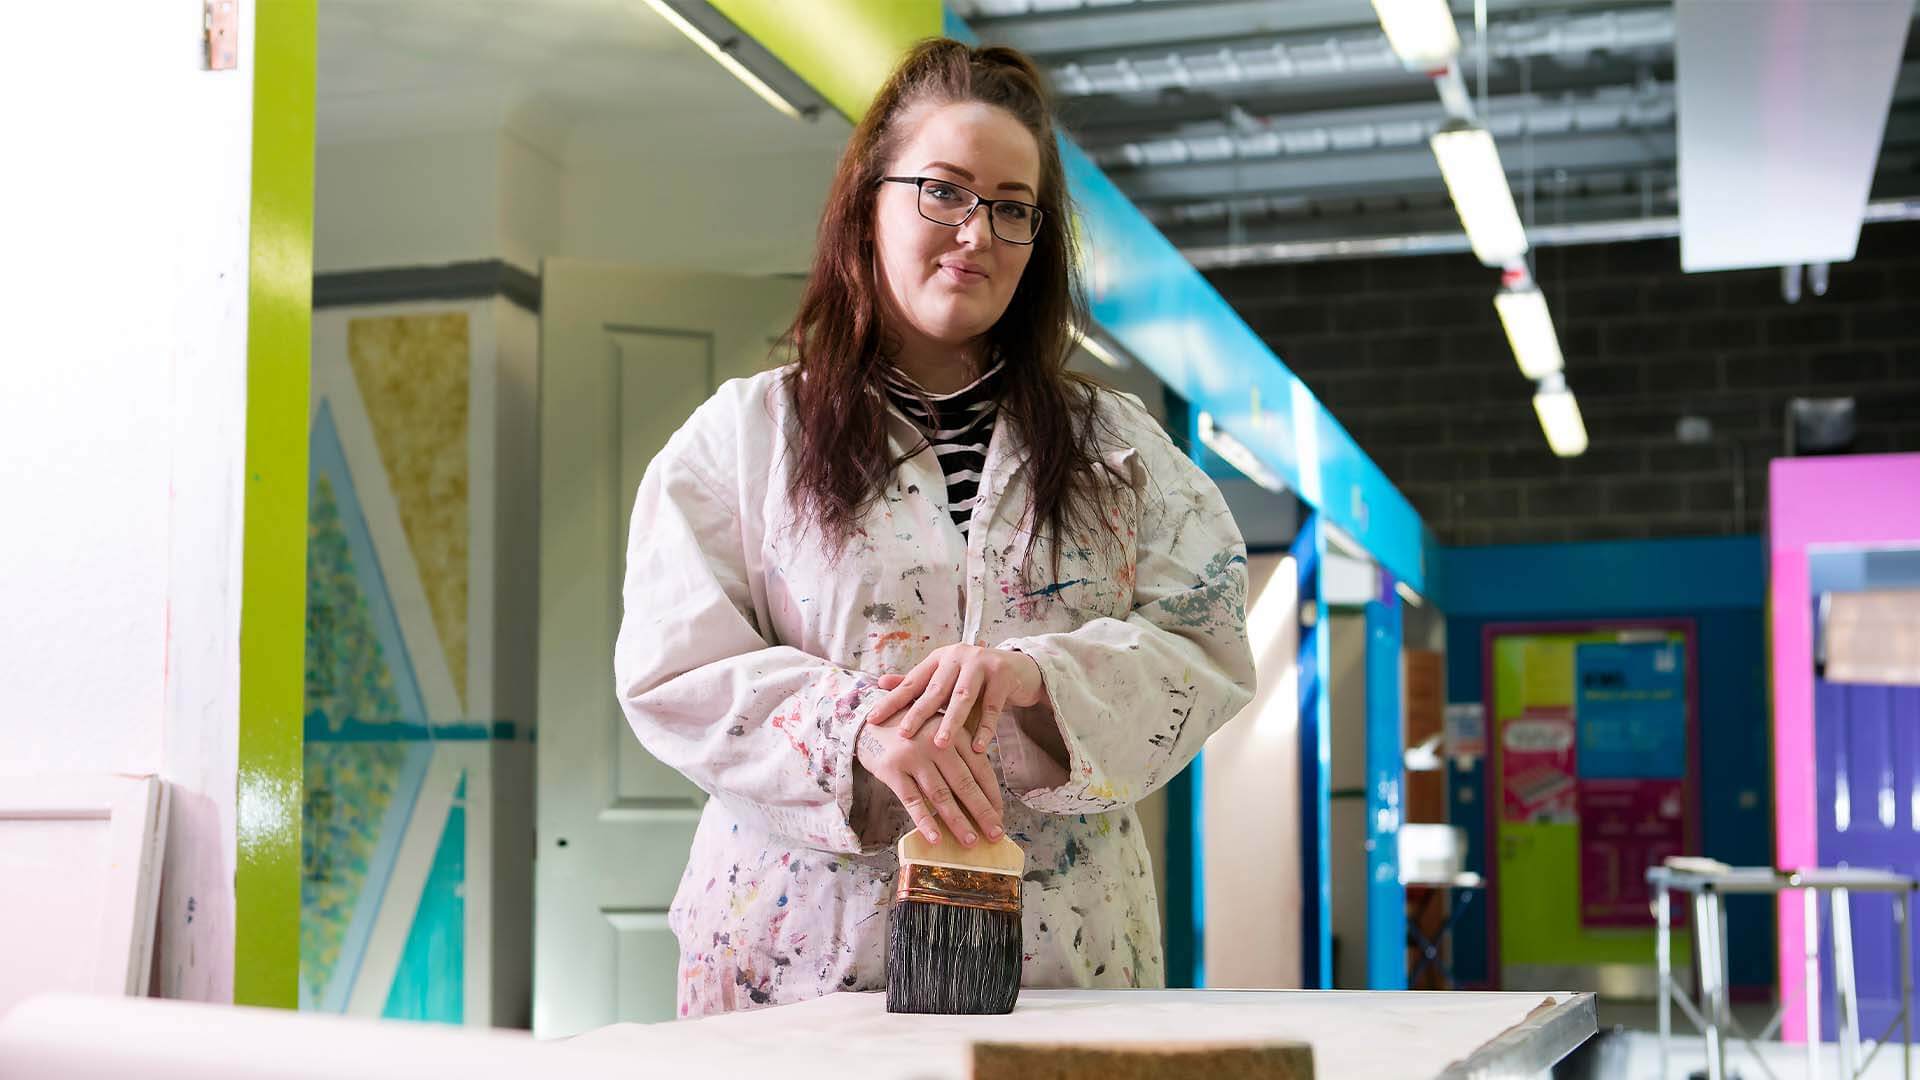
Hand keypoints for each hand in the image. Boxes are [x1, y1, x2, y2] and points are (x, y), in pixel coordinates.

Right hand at [855, 708, 1003, 845]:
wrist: (867, 718)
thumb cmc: (910, 730)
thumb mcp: (939, 732)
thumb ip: (958, 754)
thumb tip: (980, 794)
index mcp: (953, 733)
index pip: (980, 768)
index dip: (991, 794)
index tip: (1000, 815)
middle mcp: (936, 743)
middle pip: (964, 784)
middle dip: (982, 812)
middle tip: (995, 834)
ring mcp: (914, 757)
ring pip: (940, 795)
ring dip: (957, 821)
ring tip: (970, 841)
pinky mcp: (892, 770)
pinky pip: (912, 801)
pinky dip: (925, 822)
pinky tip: (936, 838)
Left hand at [867, 645, 1045, 754]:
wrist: (1020, 668)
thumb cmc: (976, 679)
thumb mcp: (947, 679)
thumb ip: (918, 683)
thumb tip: (881, 683)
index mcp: (940, 658)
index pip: (912, 682)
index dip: (892, 701)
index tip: (873, 719)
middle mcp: (958, 656)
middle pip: (936, 689)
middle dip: (919, 713)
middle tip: (905, 735)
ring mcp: (982, 663)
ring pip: (963, 697)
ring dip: (952, 723)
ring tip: (940, 744)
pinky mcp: (1003, 675)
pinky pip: (992, 707)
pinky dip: (985, 729)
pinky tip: (979, 748)